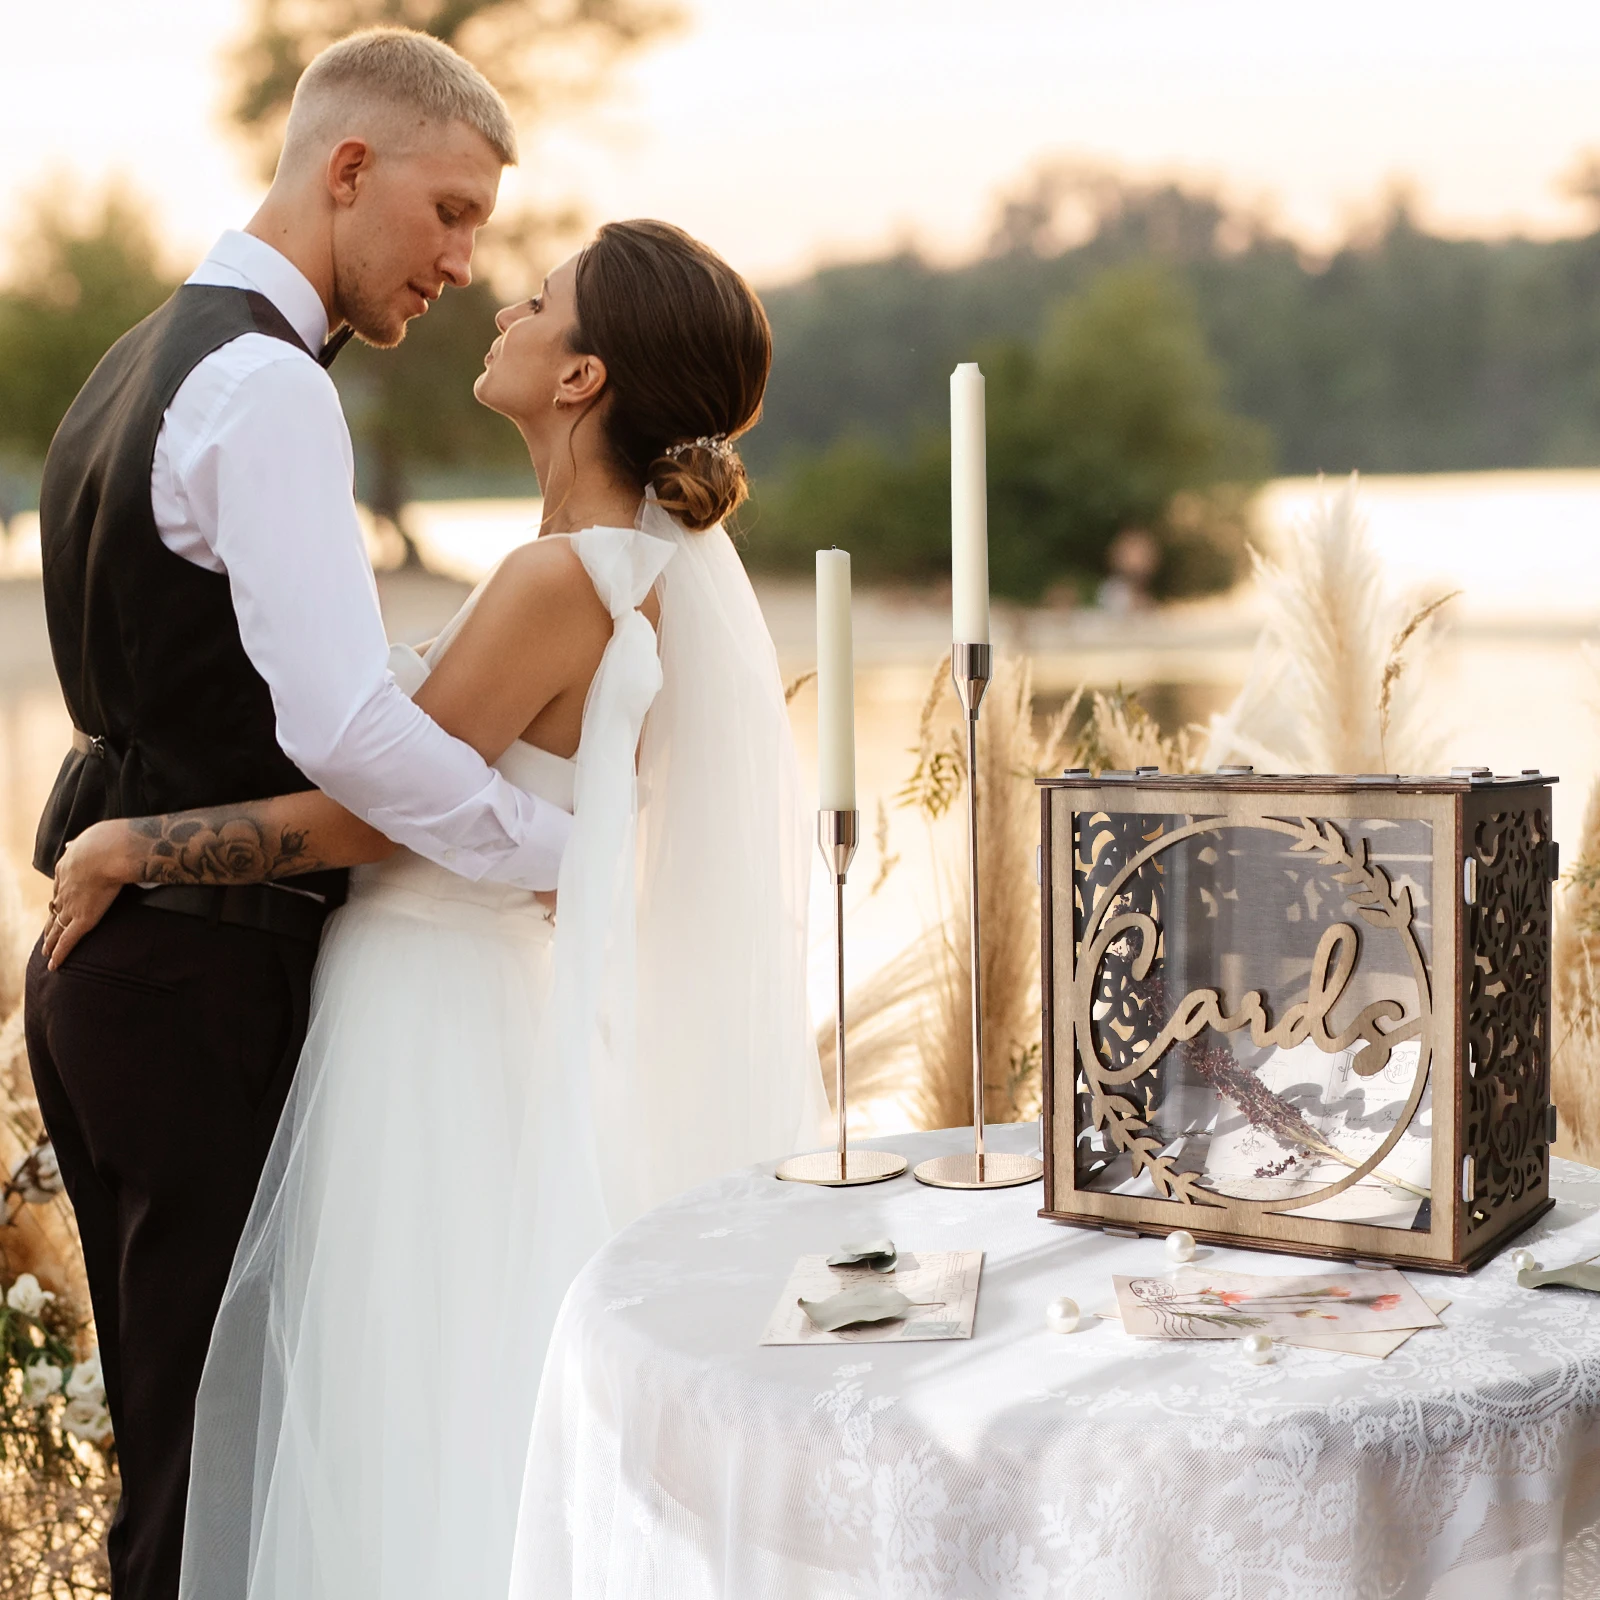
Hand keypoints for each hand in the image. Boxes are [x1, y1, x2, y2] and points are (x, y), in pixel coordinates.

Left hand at [43, 822, 132, 968]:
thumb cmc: (108, 840)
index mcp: (68, 867)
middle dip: (51, 920)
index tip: (59, 902)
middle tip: (47, 931)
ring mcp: (71, 905)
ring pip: (57, 926)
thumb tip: (94, 836)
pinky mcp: (82, 920)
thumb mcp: (95, 835)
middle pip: (55, 908)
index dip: (60, 896)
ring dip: (50, 940)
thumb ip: (93, 840)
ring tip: (46, 951)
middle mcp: (65, 888)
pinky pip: (68, 940)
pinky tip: (53, 965)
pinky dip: (60, 954)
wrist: (109, 851)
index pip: (61, 886)